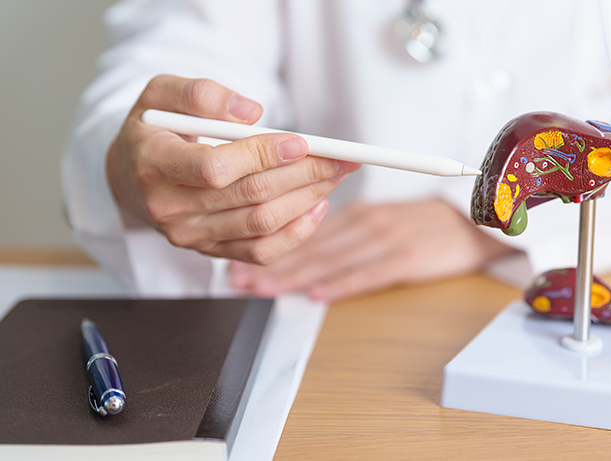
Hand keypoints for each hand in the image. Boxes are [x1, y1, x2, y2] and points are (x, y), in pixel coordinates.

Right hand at [107, 75, 359, 263]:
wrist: (132, 172)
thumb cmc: (156, 128)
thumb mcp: (163, 93)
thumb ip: (201, 93)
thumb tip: (251, 112)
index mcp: (153, 164)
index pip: (215, 168)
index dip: (262, 156)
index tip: (302, 142)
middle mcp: (168, 208)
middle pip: (250, 197)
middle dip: (304, 175)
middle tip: (341, 157)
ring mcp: (190, 236)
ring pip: (262, 224)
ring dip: (308, 199)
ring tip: (336, 175)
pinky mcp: (210, 251)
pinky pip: (262, 252)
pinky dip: (297, 232)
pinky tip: (318, 206)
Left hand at [228, 199, 516, 300]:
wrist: (478, 225)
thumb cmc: (428, 226)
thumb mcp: (386, 220)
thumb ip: (348, 232)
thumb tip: (305, 252)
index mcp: (360, 211)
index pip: (307, 231)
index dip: (271, 247)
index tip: (241, 261)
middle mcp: (368, 221)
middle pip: (312, 246)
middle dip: (271, 263)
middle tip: (240, 280)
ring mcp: (388, 237)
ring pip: (332, 258)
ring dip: (295, 275)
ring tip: (264, 289)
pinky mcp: (409, 255)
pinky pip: (369, 271)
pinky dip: (342, 283)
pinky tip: (318, 293)